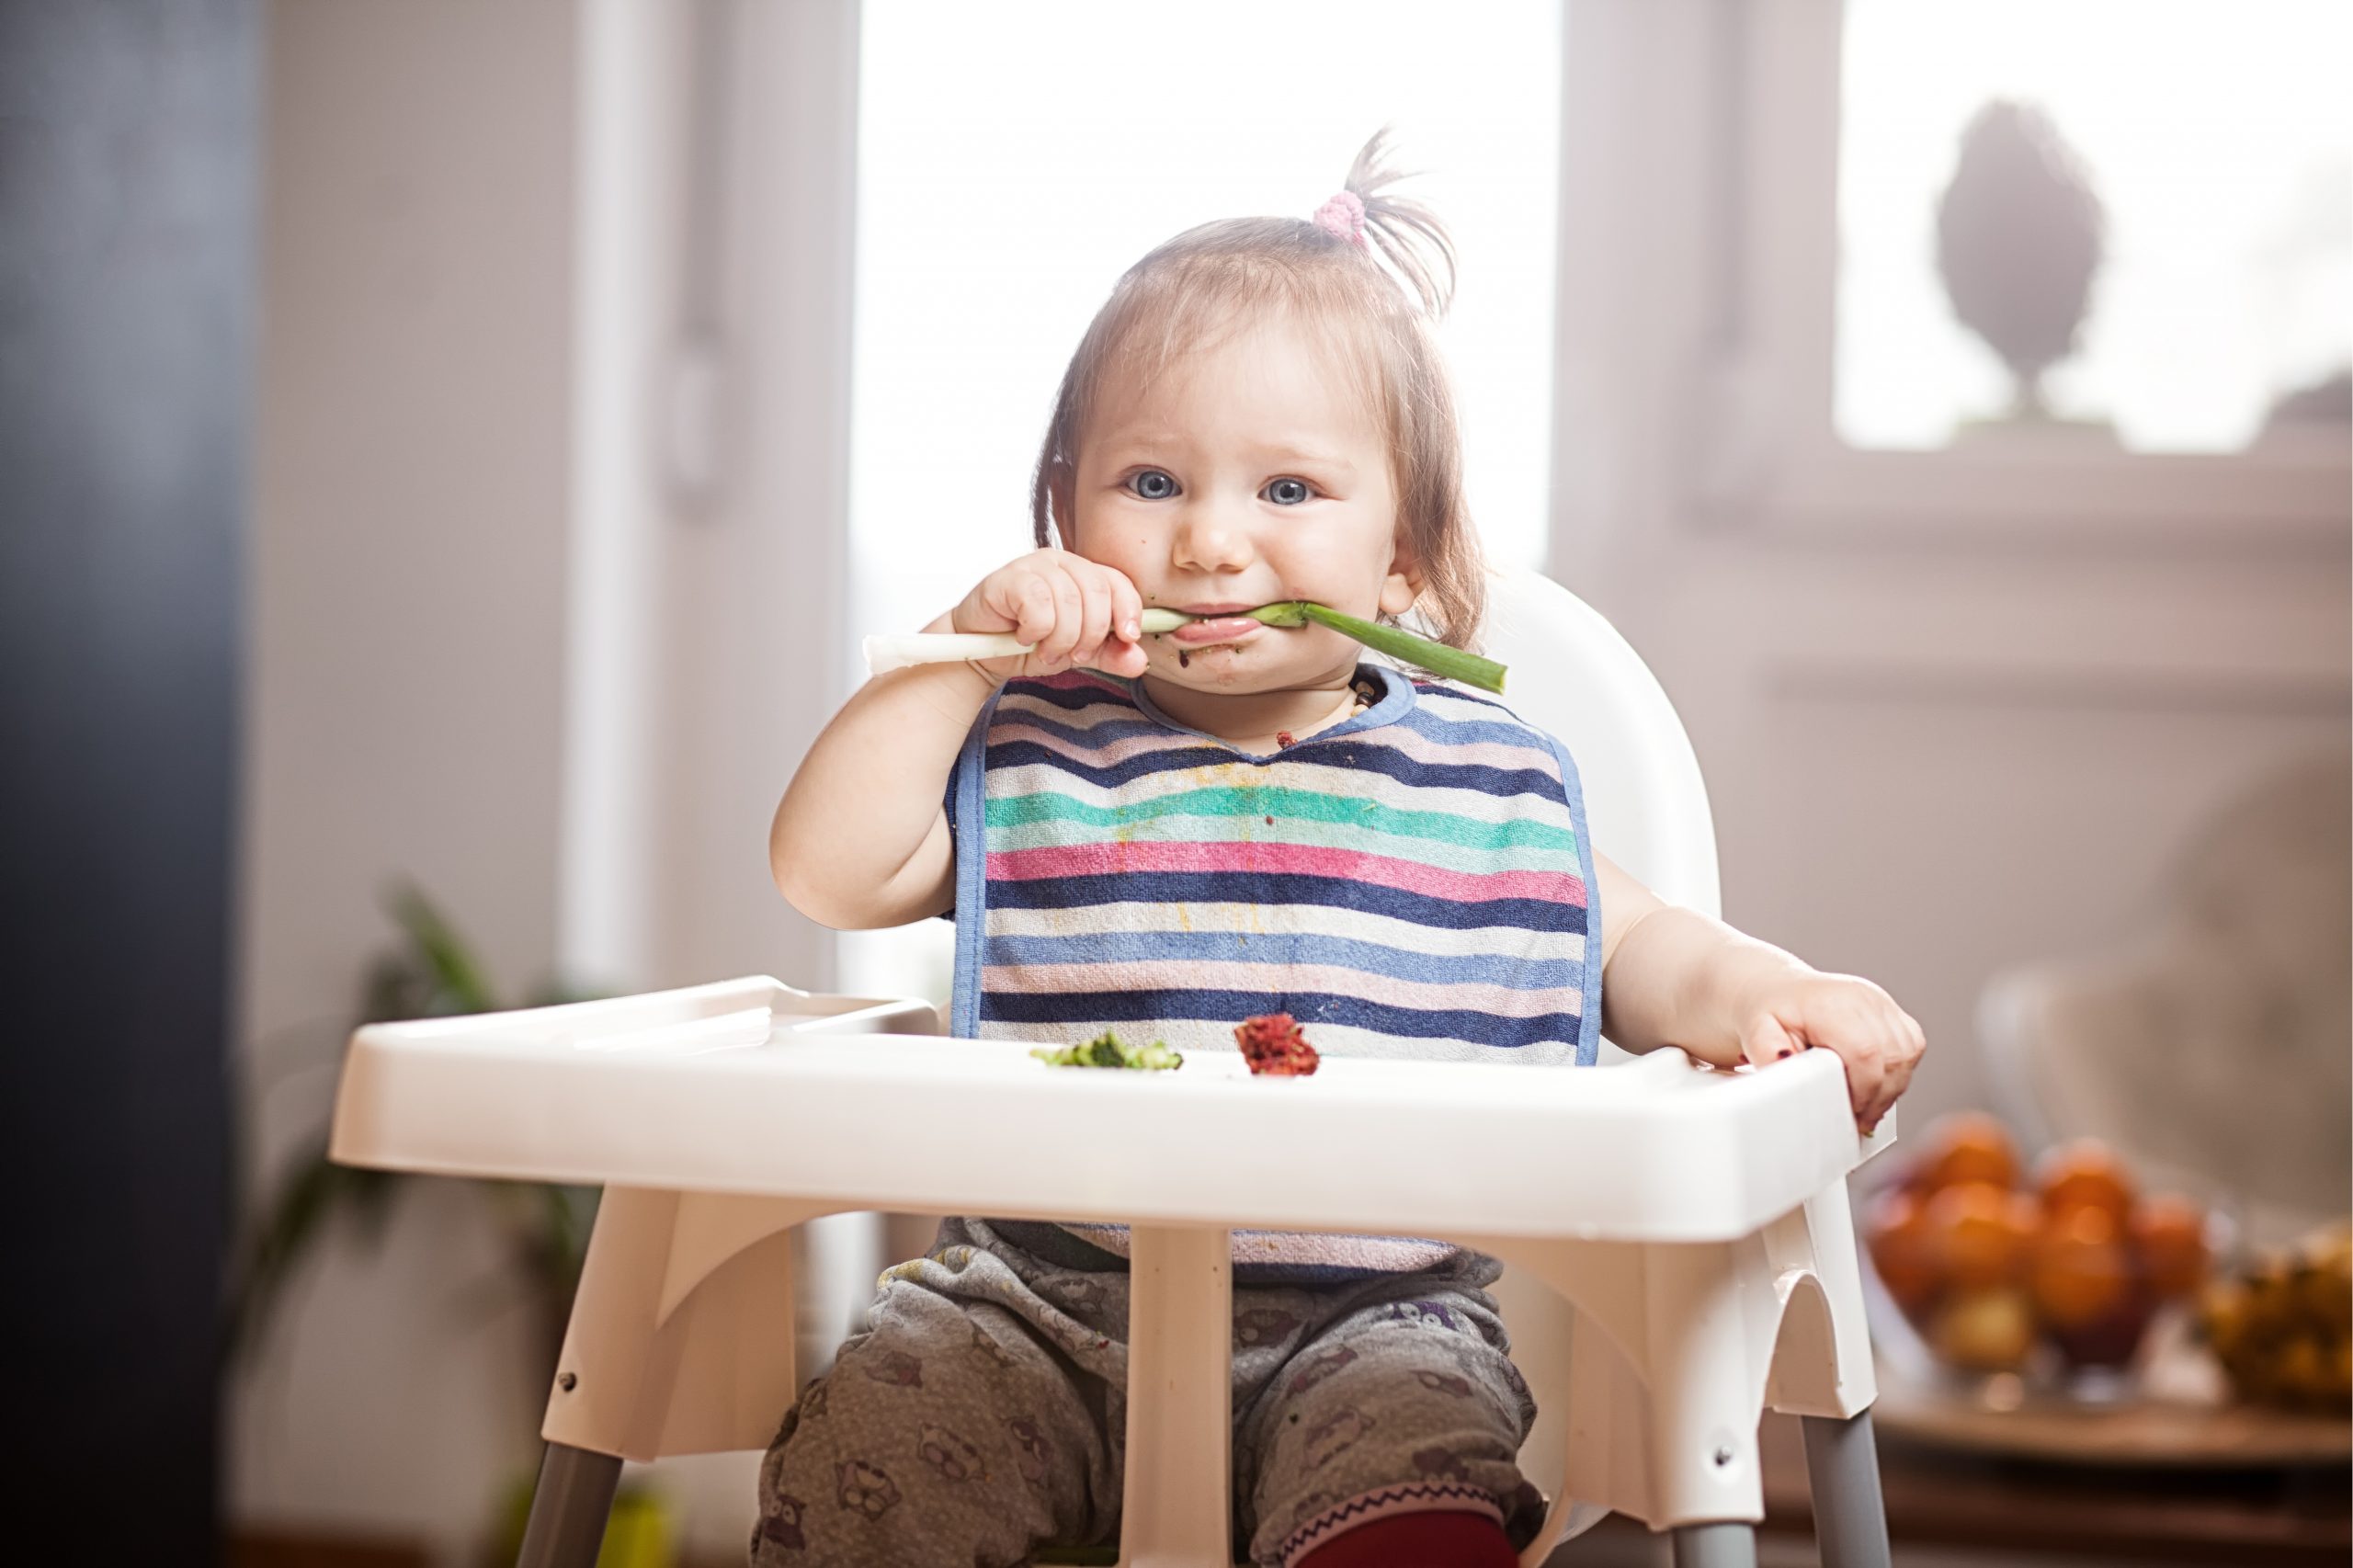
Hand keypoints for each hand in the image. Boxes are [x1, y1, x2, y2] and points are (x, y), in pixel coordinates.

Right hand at [952, 549, 1147, 681]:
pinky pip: (1039, 606)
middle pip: (1097, 593)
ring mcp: (1034, 566)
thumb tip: (1140, 660)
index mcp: (1083, 573)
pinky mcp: (1009, 577)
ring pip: (1069, 603)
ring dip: (1060, 639)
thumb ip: (1109, 654)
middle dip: (1090, 634)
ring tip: (1044, 650)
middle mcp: (1061, 562)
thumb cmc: (1028, 642)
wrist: (979, 651)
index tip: (1128, 637)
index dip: (1128, 610)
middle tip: (1072, 655)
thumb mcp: (1077, 652)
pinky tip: (1022, 636)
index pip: (1118, 583)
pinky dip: (1035, 631)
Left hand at [1736, 972, 1924, 1134]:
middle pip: (1892, 1058)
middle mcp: (1862, 997)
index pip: (1866, 1053)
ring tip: (1865, 1102)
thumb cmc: (1769, 1013)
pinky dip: (1899, 1070)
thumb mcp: (1755, 1031)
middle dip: (1879, 1097)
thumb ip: (1767, 1051)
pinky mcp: (1891, 1009)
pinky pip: (1912, 1046)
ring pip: (1907, 1054)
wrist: (1778, 990)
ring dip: (1891, 1086)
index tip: (1850, 1112)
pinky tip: (1876, 1081)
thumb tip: (1784, 1064)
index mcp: (1831, 1004)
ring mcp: (1880, 1001)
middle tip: (1858, 1117)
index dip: (1864, 1091)